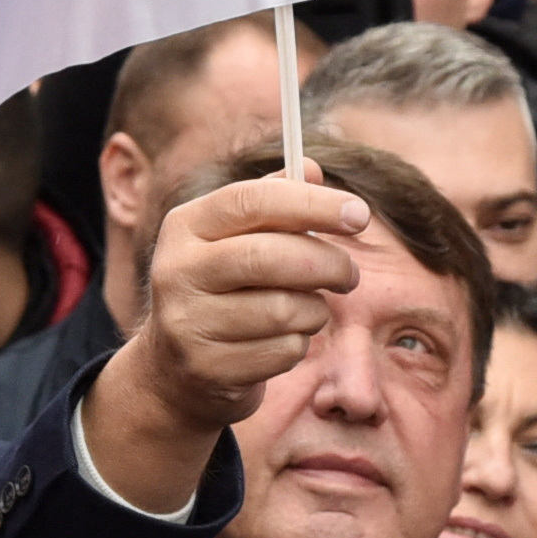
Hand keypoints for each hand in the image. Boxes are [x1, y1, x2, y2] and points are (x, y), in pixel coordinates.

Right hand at [79, 169, 370, 516]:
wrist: (177, 367)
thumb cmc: (224, 288)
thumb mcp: (236, 238)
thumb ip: (273, 202)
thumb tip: (312, 169)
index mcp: (185, 226)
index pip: (251, 201)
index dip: (311, 204)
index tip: (360, 214)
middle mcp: (176, 271)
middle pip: (269, 257)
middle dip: (326, 264)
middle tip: (350, 274)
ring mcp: (187, 323)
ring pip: (284, 309)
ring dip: (314, 309)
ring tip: (309, 308)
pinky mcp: (207, 368)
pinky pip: (283, 351)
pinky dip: (299, 344)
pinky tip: (284, 339)